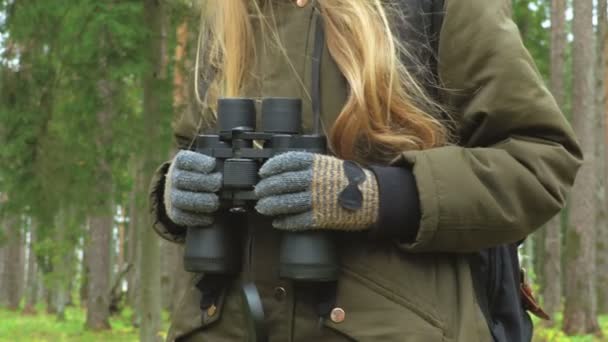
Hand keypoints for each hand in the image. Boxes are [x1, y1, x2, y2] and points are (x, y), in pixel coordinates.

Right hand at [164, 150, 221, 226]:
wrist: (182, 188)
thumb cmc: (200, 174)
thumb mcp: (204, 164)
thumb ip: (218, 161)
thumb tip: (237, 157)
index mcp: (181, 162)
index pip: (185, 159)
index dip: (198, 162)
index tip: (212, 164)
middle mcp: (173, 178)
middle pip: (181, 179)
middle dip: (202, 182)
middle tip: (218, 183)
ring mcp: (171, 195)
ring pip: (179, 199)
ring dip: (199, 201)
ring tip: (215, 202)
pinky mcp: (173, 212)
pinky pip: (180, 217)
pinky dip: (195, 218)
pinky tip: (209, 217)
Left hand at [254, 152, 378, 230]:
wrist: (373, 197)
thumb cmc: (350, 180)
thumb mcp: (330, 164)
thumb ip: (310, 165)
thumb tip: (286, 169)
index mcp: (317, 163)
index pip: (287, 161)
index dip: (272, 166)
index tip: (263, 172)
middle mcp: (314, 179)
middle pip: (282, 183)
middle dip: (266, 188)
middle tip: (258, 192)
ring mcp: (317, 199)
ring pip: (286, 202)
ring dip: (271, 205)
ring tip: (262, 207)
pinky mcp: (321, 217)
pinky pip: (297, 220)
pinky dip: (285, 222)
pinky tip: (278, 222)